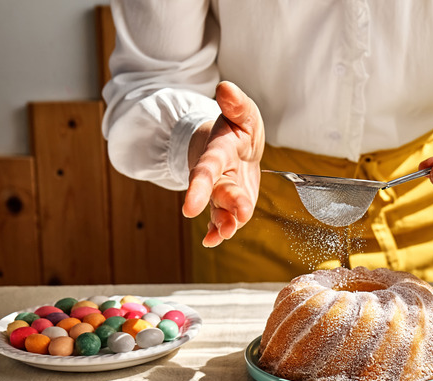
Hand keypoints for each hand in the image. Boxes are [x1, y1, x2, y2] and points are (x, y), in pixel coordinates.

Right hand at [182, 81, 264, 246]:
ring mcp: (221, 190)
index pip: (207, 168)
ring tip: (227, 232)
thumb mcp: (243, 112)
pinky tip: (214, 240)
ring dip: (223, 222)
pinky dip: (218, 230)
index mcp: (219, 150)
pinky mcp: (229, 203)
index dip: (199, 186)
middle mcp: (217, 174)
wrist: (235, 144)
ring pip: (219, 208)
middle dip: (222, 207)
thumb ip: (236, 103)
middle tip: (230, 222)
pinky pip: (221, 218)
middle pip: (215, 192)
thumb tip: (226, 88)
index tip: (189, 207)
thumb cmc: (237, 128)